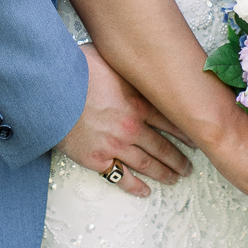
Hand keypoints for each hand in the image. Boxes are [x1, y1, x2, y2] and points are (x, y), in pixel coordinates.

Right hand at [61, 46, 193, 199]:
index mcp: (137, 102)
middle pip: (163, 146)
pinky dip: (135, 186)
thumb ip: (128, 66)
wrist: (49, 92)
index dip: (186, 131)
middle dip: (179, 158)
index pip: (170, 120)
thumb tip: (139, 55)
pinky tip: (145, 192)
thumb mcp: (110, 59)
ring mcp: (116, 145)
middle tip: (190, 166)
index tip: (197, 138)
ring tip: (175, 178)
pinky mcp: (97, 159)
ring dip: (164, 173)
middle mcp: (131, 126)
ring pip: (148, 164)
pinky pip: (121, 177)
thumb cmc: (75, 71)